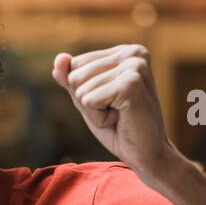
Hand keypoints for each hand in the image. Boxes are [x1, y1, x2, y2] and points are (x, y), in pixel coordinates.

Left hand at [51, 45, 181, 181]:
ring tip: (120, 115)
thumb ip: (70, 78)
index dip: (85, 91)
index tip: (111, 101)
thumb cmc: (118, 126)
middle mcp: (133, 53)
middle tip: (116, 111)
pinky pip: (89, 101)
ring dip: (95, 111)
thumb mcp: (88, 98)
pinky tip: (121, 119)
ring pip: (81, 90)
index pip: (75, 65)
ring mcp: (134, 67)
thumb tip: (59, 59)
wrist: (146, 153)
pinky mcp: (131, 84)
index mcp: (124, 51)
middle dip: (88, 101)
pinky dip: (99, 118)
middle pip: (75, 76)